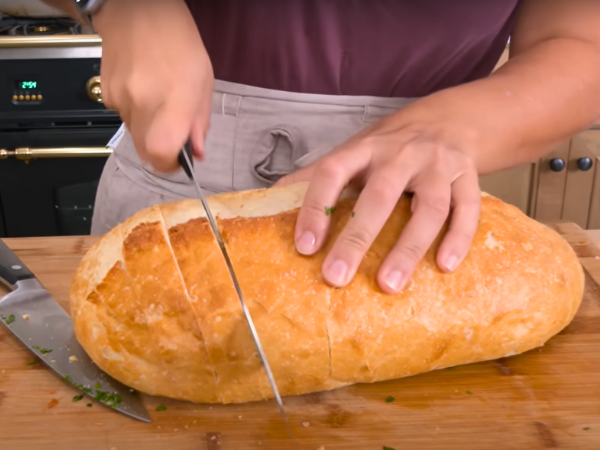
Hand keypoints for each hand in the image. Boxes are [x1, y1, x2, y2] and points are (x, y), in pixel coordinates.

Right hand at [93, 0, 212, 171]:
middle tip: (174, 133)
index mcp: (173, 100)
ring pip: (135, 135)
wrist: (137, 10)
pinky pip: (123, 118)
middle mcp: (143, 103)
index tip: (180, 160)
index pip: (161, 153)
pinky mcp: (106, 95)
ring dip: (149, 128)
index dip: (170, 164)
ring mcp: (121, 99)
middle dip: (162, 151)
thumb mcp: (204, 83)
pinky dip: (135, 112)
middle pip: (146, 153)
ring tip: (159, 99)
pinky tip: (143, 89)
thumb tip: (195, 152)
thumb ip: (199, 122)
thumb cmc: (177, 41)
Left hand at [275, 105, 481, 293]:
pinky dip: (459, 238)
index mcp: (364, 148)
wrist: (447, 121)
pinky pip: (468, 209)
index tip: (304, 247)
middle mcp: (401, 154)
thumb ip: (315, 177)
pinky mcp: (468, 177)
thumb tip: (270, 200)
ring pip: (429, 207)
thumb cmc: (388, 147)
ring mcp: (438, 165)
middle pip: (379, 196)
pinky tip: (444, 266)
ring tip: (390, 285)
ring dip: (409, 248)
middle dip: (357, 238)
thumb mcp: (352, 152)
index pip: (333, 171)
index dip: (315, 207)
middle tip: (336, 277)